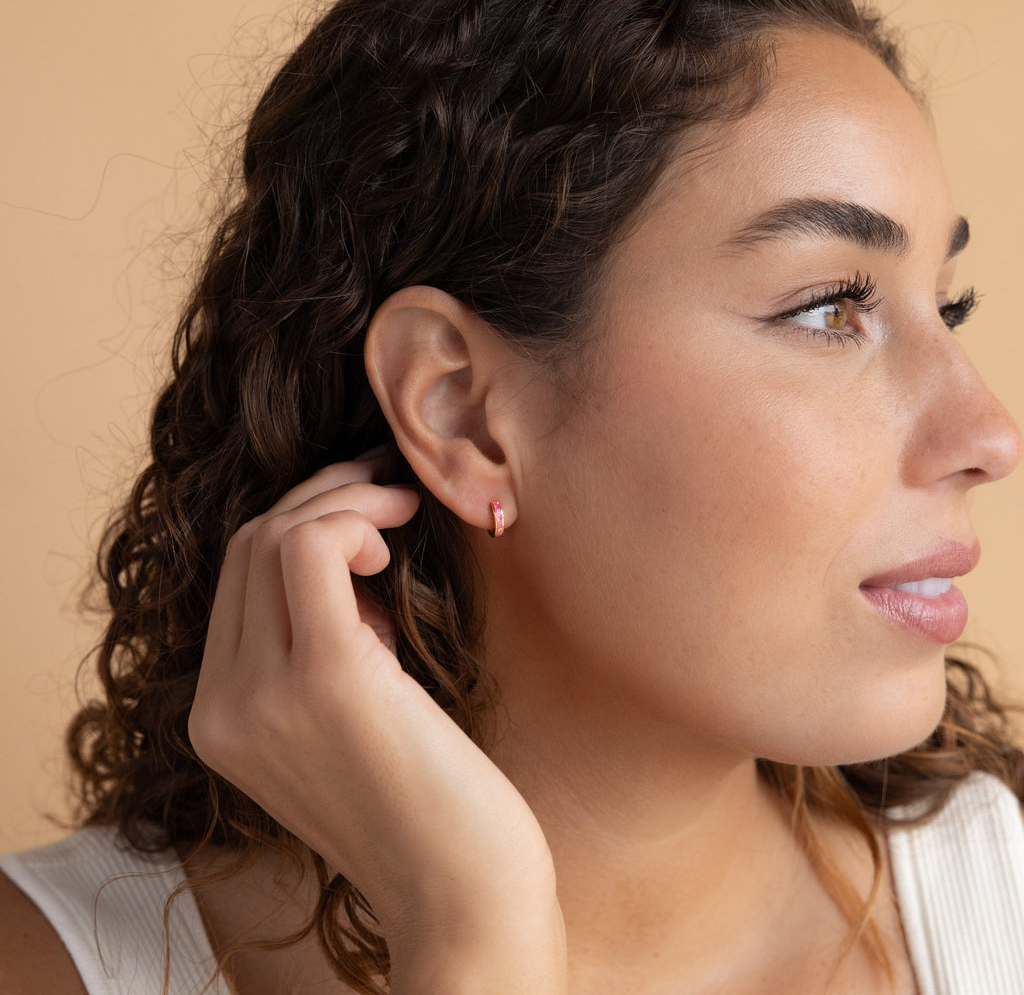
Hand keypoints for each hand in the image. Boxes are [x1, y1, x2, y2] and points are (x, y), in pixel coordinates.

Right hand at [189, 460, 566, 993]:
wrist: (464, 895)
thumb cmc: (428, 801)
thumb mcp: (347, 716)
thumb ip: (322, 644)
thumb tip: (349, 556)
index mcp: (222, 718)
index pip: (235, 580)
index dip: (300, 523)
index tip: (366, 511)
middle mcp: (222, 708)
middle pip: (247, 546)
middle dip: (323, 497)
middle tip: (389, 489)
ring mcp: (261, 695)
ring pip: (273, 536)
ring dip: (344, 502)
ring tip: (402, 514)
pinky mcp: (323, 679)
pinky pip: (310, 549)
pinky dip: (355, 522)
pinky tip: (396, 546)